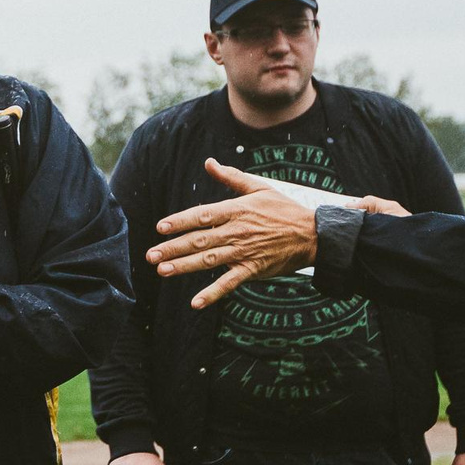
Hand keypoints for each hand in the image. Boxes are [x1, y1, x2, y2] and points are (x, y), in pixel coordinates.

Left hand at [146, 160, 334, 308]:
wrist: (313, 234)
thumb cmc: (284, 209)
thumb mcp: (259, 187)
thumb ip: (231, 177)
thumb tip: (209, 163)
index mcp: (236, 210)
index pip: (202, 215)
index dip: (180, 221)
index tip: (160, 227)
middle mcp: (236, 231)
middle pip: (199, 240)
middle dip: (173, 248)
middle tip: (151, 254)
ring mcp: (244, 252)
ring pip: (208, 260)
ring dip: (184, 266)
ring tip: (163, 270)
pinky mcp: (253, 269)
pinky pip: (229, 283)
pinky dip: (212, 293)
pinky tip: (196, 302)